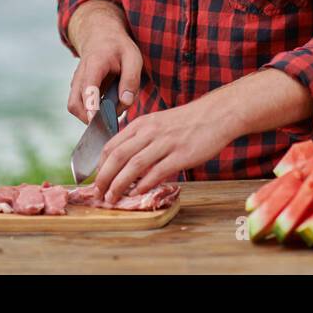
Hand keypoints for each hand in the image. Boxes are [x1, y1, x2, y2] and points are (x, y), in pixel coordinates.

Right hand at [66, 27, 141, 122]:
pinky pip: (80, 105)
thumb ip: (131, 79)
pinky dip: (92, 111)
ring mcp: (76, 83)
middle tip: (111, 120)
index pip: (88, 88)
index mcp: (94, 64)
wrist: (100, 35)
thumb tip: (126, 102)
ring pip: (75, 107)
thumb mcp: (133, 57)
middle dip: (90, 118)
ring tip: (113, 109)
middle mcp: (80, 75)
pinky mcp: (78, 89)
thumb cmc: (118, 47)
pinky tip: (108, 105)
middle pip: (75, 104)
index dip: (91, 106)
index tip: (97, 120)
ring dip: (92, 115)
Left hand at [93, 101, 231, 200]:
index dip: (100, 165)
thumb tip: (124, 160)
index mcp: (141, 124)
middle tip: (98, 193)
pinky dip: (144, 184)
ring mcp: (165, 143)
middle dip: (103, 178)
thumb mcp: (157, 122)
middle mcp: (149, 132)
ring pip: (134, 165)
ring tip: (112, 197)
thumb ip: (141, 138)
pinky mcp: (181, 155)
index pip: (111, 145)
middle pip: (118, 156)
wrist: (216, 114)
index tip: (96, 179)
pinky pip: (157, 171)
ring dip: (119, 184)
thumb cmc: (187, 121)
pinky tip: (137, 193)